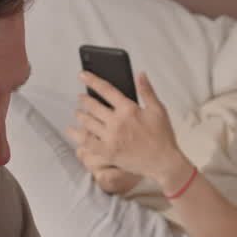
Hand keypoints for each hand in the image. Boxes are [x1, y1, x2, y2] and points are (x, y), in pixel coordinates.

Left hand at [67, 71, 190, 190]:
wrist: (163, 163)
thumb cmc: (163, 136)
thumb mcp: (158, 110)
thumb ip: (147, 91)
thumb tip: (140, 74)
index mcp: (129, 109)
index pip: (106, 90)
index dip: (92, 80)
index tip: (82, 75)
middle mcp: (117, 122)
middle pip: (92, 106)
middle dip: (83, 100)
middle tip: (80, 98)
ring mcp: (111, 138)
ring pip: (88, 123)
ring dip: (80, 116)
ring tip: (78, 113)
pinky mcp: (108, 152)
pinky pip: (87, 142)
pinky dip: (78, 136)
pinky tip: (73, 132)